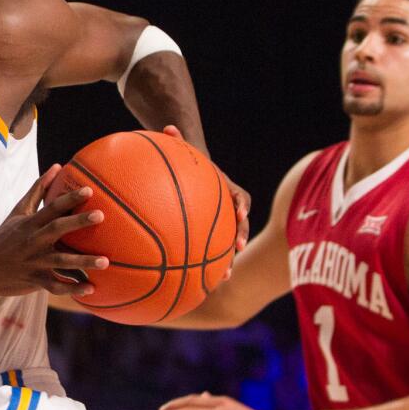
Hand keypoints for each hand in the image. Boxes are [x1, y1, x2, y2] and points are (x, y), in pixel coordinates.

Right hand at [0, 164, 106, 298]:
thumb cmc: (4, 238)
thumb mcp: (18, 213)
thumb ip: (38, 190)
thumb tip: (57, 167)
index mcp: (30, 224)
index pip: (51, 207)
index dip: (69, 198)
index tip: (88, 190)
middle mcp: (33, 241)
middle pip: (57, 229)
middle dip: (78, 222)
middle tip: (100, 215)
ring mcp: (35, 262)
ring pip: (61, 261)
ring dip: (83, 262)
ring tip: (105, 262)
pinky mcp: (35, 280)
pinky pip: (56, 286)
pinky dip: (73, 289)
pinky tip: (91, 288)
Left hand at [162, 125, 250, 265]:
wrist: (198, 177)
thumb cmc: (190, 165)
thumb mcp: (186, 154)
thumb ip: (178, 141)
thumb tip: (168, 126)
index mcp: (226, 189)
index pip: (239, 196)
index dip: (240, 204)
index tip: (239, 211)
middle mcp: (229, 207)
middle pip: (240, 224)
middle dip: (240, 236)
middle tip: (238, 248)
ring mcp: (224, 223)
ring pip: (229, 244)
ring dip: (228, 259)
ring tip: (224, 276)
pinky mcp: (214, 235)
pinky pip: (213, 252)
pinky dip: (208, 266)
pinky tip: (199, 284)